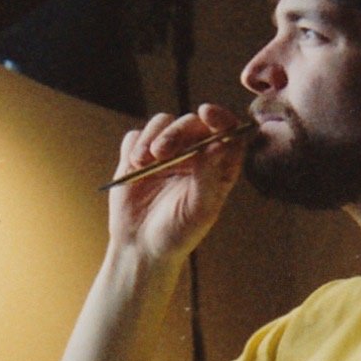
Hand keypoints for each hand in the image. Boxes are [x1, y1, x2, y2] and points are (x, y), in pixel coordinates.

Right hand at [109, 105, 248, 261]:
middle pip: (191, 123)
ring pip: (162, 122)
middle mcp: (194, 154)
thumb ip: (209, 176)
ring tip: (141, 163)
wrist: (140, 248)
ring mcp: (165, 152)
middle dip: (175, 132)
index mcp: (218, 165)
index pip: (227, 131)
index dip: (220, 117)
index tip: (206, 113)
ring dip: (151, 137)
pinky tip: (132, 166)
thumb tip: (220, 143)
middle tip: (160, 153)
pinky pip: (136, 136)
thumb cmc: (178, 234)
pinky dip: (134, 145)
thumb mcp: (199, 210)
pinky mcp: (138, 156)